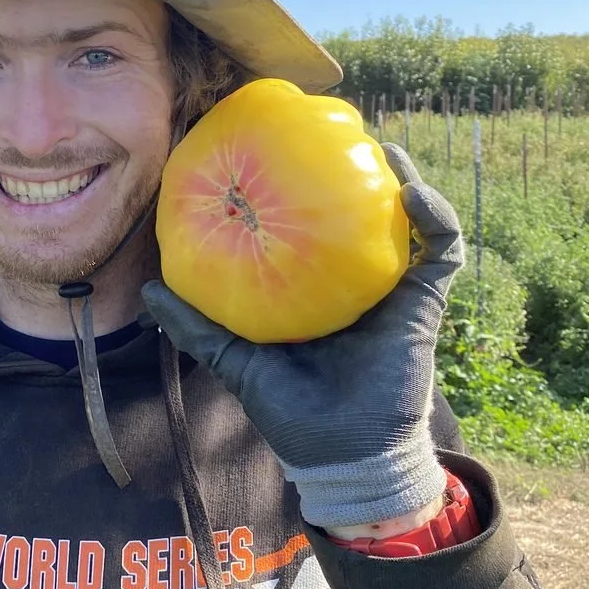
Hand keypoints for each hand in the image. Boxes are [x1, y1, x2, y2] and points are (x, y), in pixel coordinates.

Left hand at [143, 145, 463, 530]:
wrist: (342, 455)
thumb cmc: (290, 411)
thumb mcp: (234, 360)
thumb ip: (195, 326)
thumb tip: (147, 290)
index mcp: (317, 290)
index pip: (313, 229)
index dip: (304, 191)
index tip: (283, 150)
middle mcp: (357, 283)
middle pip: (363, 216)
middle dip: (359, 173)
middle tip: (337, 133)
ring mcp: (394, 291)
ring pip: (409, 222)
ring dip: (404, 179)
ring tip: (381, 146)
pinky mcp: (424, 304)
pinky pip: (441, 250)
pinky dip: (434, 216)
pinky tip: (412, 190)